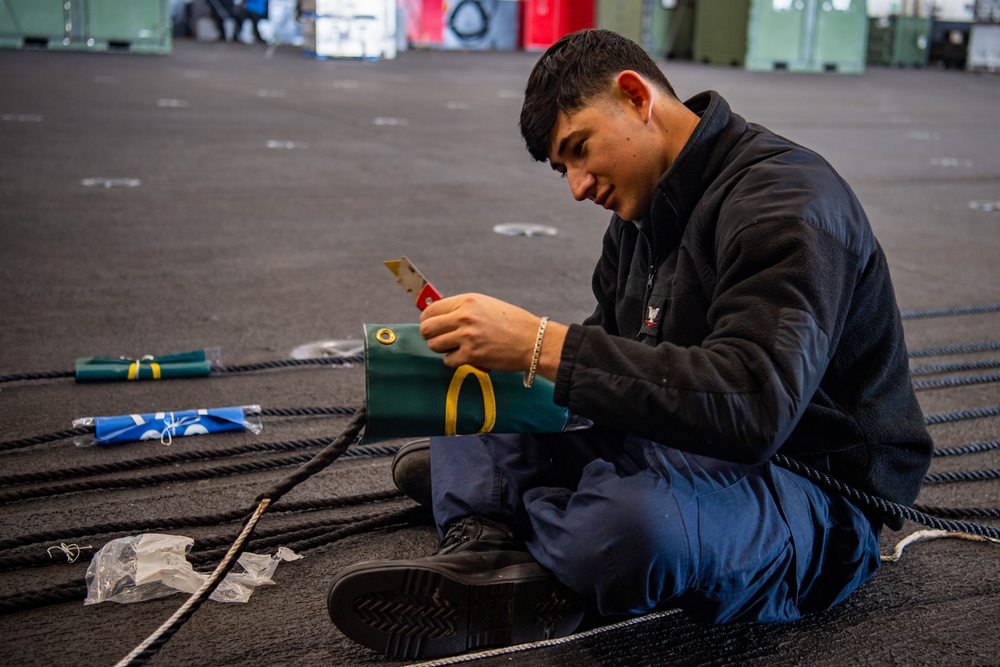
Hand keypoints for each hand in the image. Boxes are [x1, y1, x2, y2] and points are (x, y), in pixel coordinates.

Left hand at [420, 294, 563, 375]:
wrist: (533, 341)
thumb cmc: (513, 323)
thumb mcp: (486, 306)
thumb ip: (463, 309)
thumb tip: (439, 315)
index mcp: (468, 301)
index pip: (431, 309)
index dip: (427, 319)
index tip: (431, 324)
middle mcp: (465, 317)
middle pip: (427, 328)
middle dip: (430, 335)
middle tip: (439, 338)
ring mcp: (467, 336)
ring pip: (435, 345)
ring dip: (443, 349)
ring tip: (456, 347)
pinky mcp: (472, 355)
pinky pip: (448, 360)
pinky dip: (454, 361)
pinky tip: (467, 356)